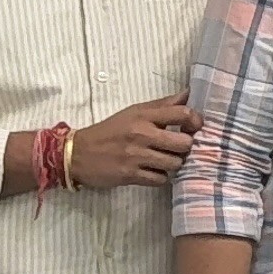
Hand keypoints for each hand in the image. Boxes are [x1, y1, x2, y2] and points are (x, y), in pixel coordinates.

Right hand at [72, 98, 199, 189]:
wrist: (77, 153)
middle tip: (177, 148)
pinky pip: (160, 179)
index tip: (192, 128)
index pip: (182, 114)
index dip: (195, 122)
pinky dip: (159, 177)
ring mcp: (136, 156)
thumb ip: (162, 105)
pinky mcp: (130, 175)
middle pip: (185, 143)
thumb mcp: (134, 112)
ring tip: (164, 160)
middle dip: (185, 148)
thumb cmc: (110, 131)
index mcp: (143, 116)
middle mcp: (141, 134)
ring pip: (175, 163)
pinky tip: (152, 171)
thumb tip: (189, 94)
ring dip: (173, 164)